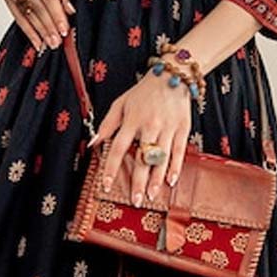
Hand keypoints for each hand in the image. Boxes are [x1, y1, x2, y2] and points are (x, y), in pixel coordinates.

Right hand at [4, 0, 75, 51]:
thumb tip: (69, 11)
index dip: (56, 14)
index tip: (64, 30)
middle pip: (36, 8)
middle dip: (48, 27)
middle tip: (58, 42)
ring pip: (27, 15)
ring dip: (39, 32)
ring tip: (50, 45)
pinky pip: (18, 17)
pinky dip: (28, 31)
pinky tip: (37, 42)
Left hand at [88, 70, 192, 203]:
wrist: (172, 76)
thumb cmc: (143, 92)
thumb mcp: (121, 103)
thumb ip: (107, 124)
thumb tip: (94, 143)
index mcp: (132, 120)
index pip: (119, 148)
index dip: (111, 168)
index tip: (105, 185)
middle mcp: (150, 125)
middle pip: (143, 158)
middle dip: (139, 182)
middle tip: (136, 200)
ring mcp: (168, 128)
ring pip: (161, 159)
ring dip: (156, 180)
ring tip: (152, 197)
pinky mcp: (183, 128)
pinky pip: (179, 152)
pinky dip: (175, 168)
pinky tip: (170, 181)